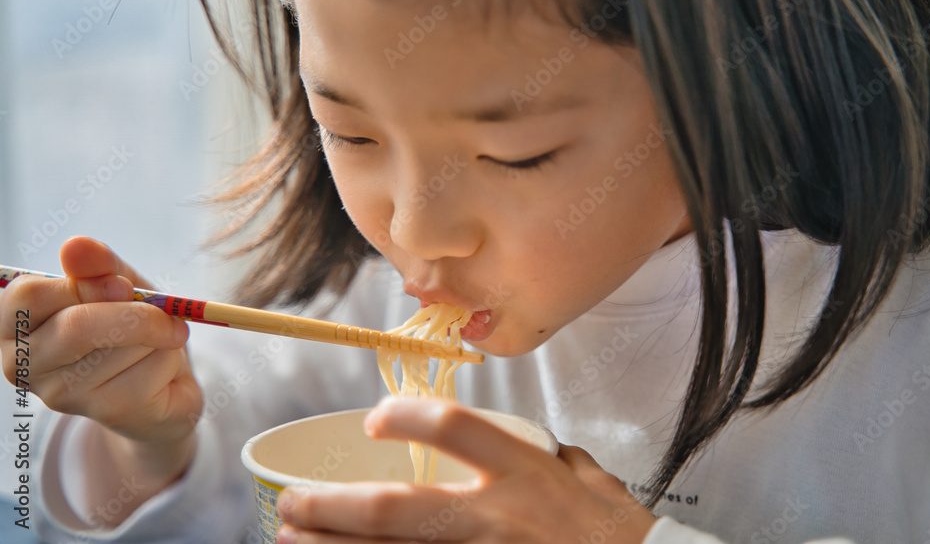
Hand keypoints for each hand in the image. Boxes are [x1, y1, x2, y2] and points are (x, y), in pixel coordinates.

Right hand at [0, 236, 201, 459]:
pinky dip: (171, 357)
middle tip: (163, 313)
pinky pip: (150, 369)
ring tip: (154, 345)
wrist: (160, 384)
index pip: (28, 297)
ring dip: (159, 334)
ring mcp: (61, 394)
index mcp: (14, 324)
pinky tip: (160, 370)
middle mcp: (24, 363)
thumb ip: (99, 266)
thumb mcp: (119, 287)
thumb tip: (75, 245)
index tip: (123, 286)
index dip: (83, 285)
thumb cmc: (129, 327)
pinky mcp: (106, 412)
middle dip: (134, 313)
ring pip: (123, 346)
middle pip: (76, 327)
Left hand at [276, 397, 655, 542]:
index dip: (407, 415)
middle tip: (293, 504)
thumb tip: (542, 446)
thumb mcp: (593, 481)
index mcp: (525, 475)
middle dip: (334, 507)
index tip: (375, 418)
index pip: (455, 427)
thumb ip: (559, 458)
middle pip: (397, 509)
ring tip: (293, 543)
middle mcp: (498, 518)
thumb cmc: (621, 536)